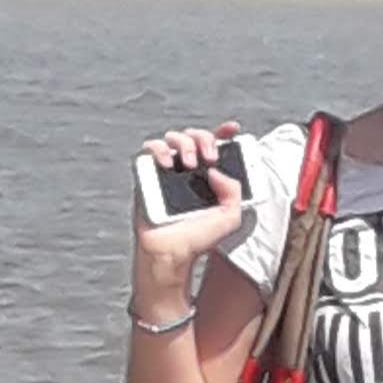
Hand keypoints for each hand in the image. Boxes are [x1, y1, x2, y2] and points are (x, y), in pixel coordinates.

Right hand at [132, 127, 250, 296]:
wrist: (172, 253)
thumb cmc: (198, 238)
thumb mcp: (230, 217)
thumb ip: (234, 191)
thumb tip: (217, 170)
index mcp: (209, 176)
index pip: (217, 146)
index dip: (224, 133)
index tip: (233, 129)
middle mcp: (188, 169)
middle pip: (196, 136)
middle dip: (205, 139)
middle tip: (209, 157)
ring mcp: (168, 170)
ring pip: (174, 137)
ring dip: (184, 142)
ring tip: (188, 163)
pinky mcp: (148, 174)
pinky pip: (150, 149)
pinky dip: (158, 149)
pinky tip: (167, 163)